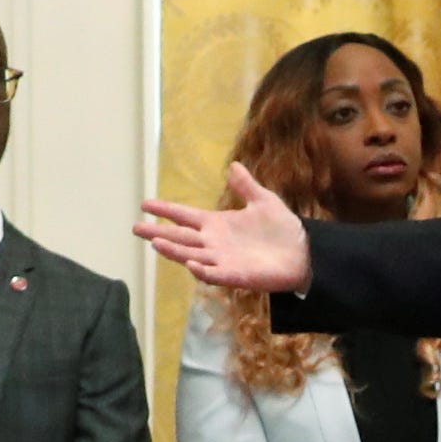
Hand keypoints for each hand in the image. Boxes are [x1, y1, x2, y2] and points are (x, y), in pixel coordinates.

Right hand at [133, 166, 312, 292]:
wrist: (304, 252)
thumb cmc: (283, 229)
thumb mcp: (264, 201)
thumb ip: (246, 186)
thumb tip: (234, 166)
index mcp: (218, 224)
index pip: (185, 216)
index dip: (166, 211)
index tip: (145, 204)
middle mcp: (215, 243)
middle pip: (181, 237)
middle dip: (158, 233)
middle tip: (136, 227)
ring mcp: (223, 260)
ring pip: (191, 255)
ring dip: (174, 250)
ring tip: (156, 242)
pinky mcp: (235, 275)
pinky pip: (214, 274)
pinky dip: (202, 270)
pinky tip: (190, 263)